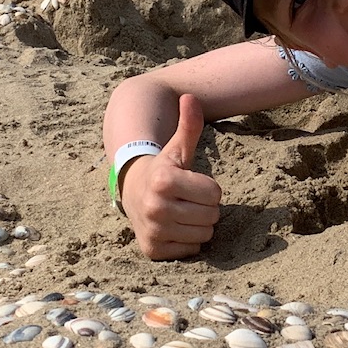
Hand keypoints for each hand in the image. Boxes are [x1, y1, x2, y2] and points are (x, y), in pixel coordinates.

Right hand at [121, 94, 221, 258]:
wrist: (132, 192)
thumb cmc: (164, 169)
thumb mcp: (176, 148)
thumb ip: (188, 125)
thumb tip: (190, 98)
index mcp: (164, 180)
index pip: (215, 194)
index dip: (208, 188)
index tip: (191, 184)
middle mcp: (155, 207)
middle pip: (212, 216)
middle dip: (205, 207)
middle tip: (187, 199)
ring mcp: (153, 230)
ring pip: (204, 235)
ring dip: (198, 225)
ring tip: (181, 212)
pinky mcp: (152, 249)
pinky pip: (192, 250)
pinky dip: (187, 241)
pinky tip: (174, 228)